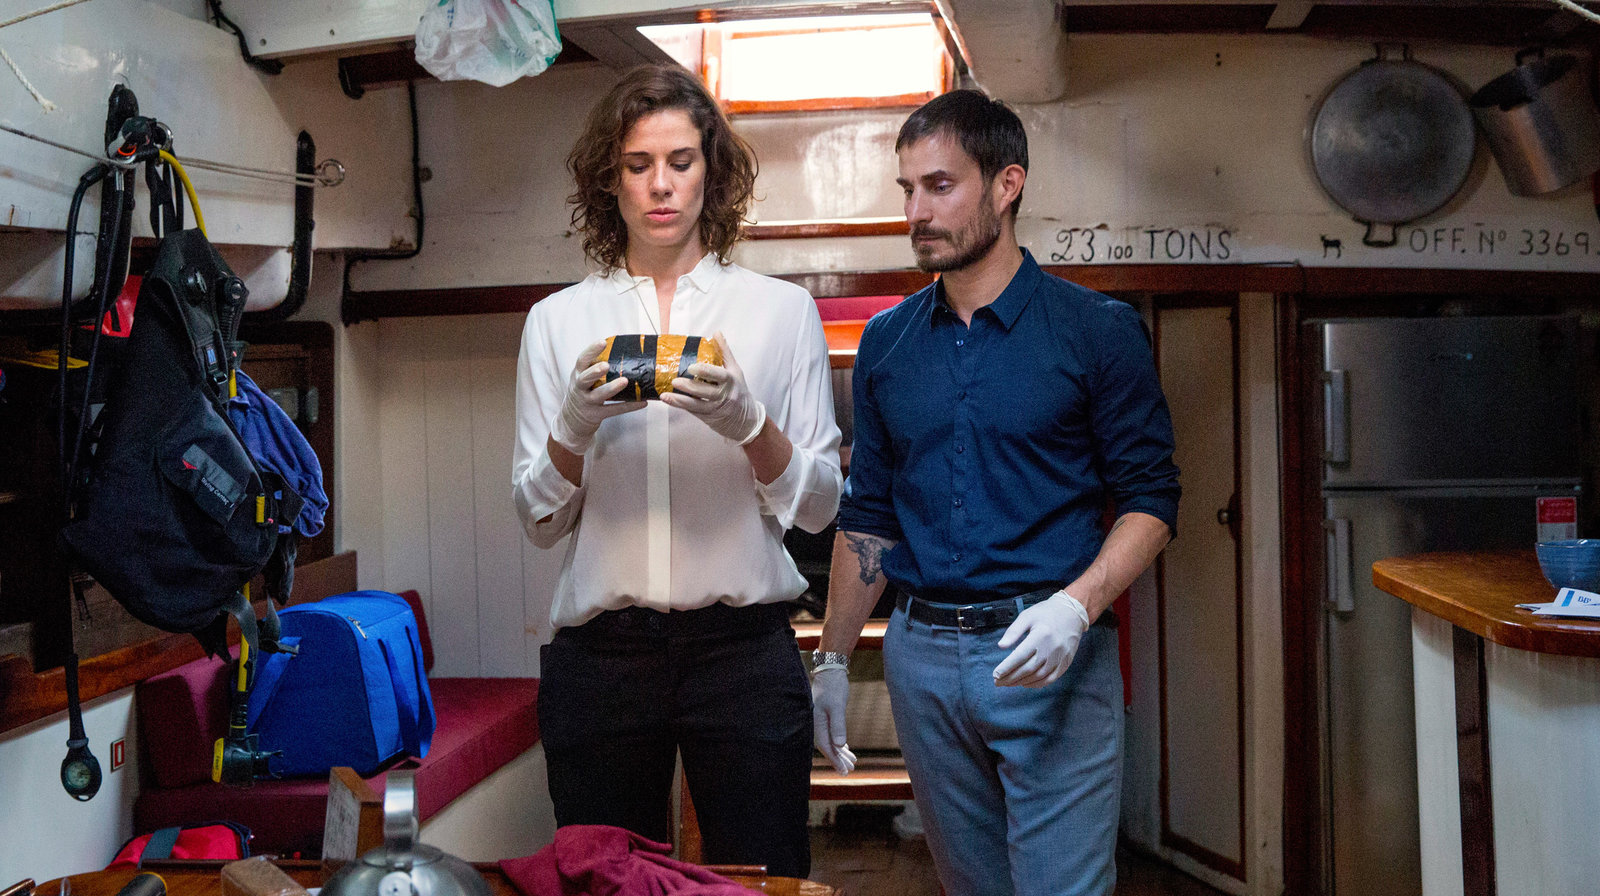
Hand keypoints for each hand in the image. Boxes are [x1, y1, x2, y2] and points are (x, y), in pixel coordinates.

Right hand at [549, 339, 643, 453]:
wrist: (572, 419)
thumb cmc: (583, 391)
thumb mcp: (583, 377)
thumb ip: (595, 366)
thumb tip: (623, 349)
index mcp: (577, 374)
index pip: (582, 360)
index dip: (591, 351)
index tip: (602, 342)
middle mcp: (579, 388)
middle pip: (585, 379)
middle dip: (595, 371)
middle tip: (606, 365)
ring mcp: (587, 402)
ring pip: (599, 395)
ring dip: (612, 388)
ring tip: (625, 381)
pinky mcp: (596, 415)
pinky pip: (613, 410)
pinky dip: (628, 406)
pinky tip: (642, 402)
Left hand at [661, 332, 765, 444]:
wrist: (746, 420)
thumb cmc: (739, 391)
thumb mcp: (736, 371)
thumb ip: (725, 352)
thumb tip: (716, 333)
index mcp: (730, 381)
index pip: (718, 375)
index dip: (705, 371)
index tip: (692, 367)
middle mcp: (723, 395)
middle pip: (705, 391)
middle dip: (689, 387)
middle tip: (675, 380)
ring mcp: (714, 408)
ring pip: (696, 404)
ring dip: (680, 399)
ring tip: (666, 394)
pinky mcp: (707, 416)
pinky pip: (691, 410)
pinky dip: (679, 405)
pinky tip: (668, 399)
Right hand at [811, 666, 856, 774]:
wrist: (830, 670)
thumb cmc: (833, 686)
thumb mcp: (837, 705)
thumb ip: (838, 725)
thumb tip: (839, 746)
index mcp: (815, 723)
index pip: (825, 746)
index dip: (835, 760)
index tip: (843, 771)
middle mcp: (815, 723)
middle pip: (827, 746)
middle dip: (838, 759)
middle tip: (849, 771)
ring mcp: (819, 720)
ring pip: (829, 740)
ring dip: (840, 752)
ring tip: (852, 762)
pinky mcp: (824, 715)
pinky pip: (830, 733)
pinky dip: (838, 742)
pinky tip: (845, 748)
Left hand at [993, 591, 1090, 686]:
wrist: (1072, 614)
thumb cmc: (1046, 613)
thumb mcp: (1027, 616)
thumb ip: (1014, 631)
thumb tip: (1001, 646)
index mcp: (1040, 636)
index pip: (1020, 656)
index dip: (1007, 667)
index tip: (995, 674)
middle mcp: (1051, 649)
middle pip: (1028, 669)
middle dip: (1010, 678)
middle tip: (997, 682)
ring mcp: (1059, 658)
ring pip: (1038, 676)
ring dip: (1021, 682)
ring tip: (1008, 683)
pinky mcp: (1065, 663)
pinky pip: (1050, 679)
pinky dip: (1037, 684)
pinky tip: (1025, 683)